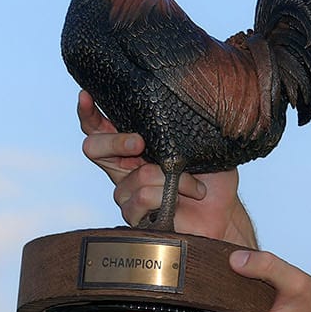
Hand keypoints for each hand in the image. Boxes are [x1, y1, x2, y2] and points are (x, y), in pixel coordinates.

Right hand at [76, 90, 249, 241]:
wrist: (224, 214)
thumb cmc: (213, 178)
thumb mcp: (202, 144)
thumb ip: (183, 127)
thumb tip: (177, 99)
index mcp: (135, 147)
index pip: (100, 127)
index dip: (88, 112)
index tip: (86, 95)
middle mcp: (125, 168)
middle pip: (93, 147)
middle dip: (115, 140)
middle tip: (140, 142)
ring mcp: (126, 193)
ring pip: (134, 175)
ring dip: (170, 178)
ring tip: (194, 185)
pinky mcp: (134, 215)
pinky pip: (142, 198)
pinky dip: (168, 195)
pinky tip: (183, 199)